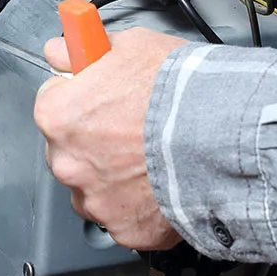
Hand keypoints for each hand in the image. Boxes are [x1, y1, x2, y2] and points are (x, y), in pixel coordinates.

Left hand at [34, 27, 186, 250]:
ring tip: (151, 159)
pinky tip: (162, 185)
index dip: (81, 98)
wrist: (224, 137)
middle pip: (70, 151)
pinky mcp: (127, 229)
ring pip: (94, 189)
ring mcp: (96, 200)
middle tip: (133, 129)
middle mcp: (68, 162)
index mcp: (58, 116)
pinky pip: (125, 219)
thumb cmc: (179, 92)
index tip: (101, 98)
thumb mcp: (131, 46)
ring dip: (114, 178)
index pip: (52, 103)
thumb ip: (86, 50)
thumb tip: (61, 50)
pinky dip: (140, 207)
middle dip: (95, 141)